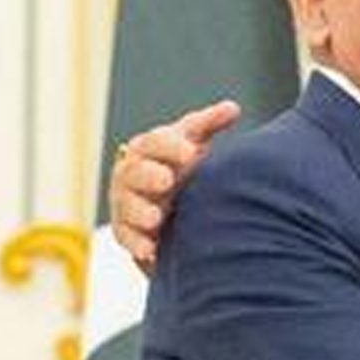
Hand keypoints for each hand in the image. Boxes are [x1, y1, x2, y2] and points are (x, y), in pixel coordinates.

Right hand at [111, 100, 240, 274]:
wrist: (170, 207)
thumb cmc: (182, 168)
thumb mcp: (194, 145)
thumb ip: (207, 126)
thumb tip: (233, 108)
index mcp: (150, 150)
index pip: (154, 142)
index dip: (171, 146)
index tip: (192, 153)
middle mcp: (133, 174)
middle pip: (134, 171)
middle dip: (148, 175)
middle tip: (167, 180)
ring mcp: (127, 203)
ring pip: (127, 205)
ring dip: (140, 212)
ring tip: (156, 218)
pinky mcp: (127, 232)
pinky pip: (127, 238)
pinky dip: (137, 244)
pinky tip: (152, 251)